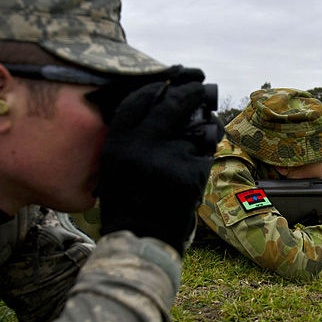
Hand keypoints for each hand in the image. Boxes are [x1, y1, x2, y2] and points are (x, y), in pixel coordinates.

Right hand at [97, 81, 222, 253]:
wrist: (142, 238)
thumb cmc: (128, 202)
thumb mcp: (114, 165)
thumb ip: (131, 136)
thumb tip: (161, 101)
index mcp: (117, 143)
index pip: (137, 101)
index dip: (155, 88)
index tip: (168, 83)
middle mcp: (141, 147)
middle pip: (171, 104)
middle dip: (190, 93)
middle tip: (201, 88)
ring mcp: (168, 159)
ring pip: (196, 129)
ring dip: (204, 128)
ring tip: (203, 134)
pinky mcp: (191, 173)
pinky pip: (206, 154)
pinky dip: (205, 157)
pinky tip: (197, 168)